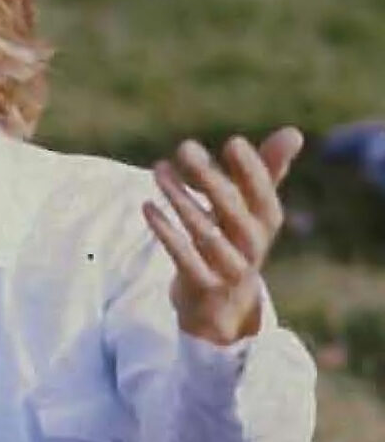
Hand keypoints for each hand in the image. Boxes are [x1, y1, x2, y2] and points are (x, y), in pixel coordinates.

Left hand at [142, 126, 302, 345]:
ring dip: (179, 197)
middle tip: (186, 147)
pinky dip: (165, 230)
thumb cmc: (237, 246)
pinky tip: (148, 206)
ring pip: (204, 230)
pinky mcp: (202, 284)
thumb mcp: (252, 212)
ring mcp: (228, 268)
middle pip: (233, 209)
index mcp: (266, 223)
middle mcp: (252, 246)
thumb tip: (293, 132)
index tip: (233, 142)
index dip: (251, 170)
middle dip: (209, 177)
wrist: (225, 309)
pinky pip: (182, 255)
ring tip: (159, 169)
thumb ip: (267, 172)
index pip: (263, 193)